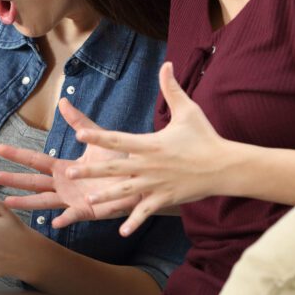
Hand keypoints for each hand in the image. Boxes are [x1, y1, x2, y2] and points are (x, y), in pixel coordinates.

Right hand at [0, 99, 142, 227]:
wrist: (139, 179)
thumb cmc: (117, 161)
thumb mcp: (97, 138)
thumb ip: (79, 121)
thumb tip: (62, 100)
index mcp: (63, 168)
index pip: (35, 160)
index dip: (17, 154)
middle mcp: (63, 185)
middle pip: (33, 182)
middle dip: (13, 180)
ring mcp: (72, 199)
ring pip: (43, 202)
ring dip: (26, 203)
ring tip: (7, 203)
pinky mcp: (86, 211)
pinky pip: (73, 216)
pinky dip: (63, 220)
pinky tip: (52, 223)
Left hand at [70, 61, 228, 235]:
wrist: (225, 166)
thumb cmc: (205, 137)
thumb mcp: (188, 111)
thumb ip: (172, 89)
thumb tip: (167, 64)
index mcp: (150, 144)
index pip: (118, 139)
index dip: (98, 137)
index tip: (79, 135)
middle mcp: (149, 165)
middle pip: (114, 168)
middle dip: (91, 171)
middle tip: (70, 172)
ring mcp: (156, 184)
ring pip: (126, 192)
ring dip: (106, 197)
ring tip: (88, 202)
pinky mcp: (165, 199)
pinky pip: (146, 211)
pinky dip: (134, 221)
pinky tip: (121, 231)